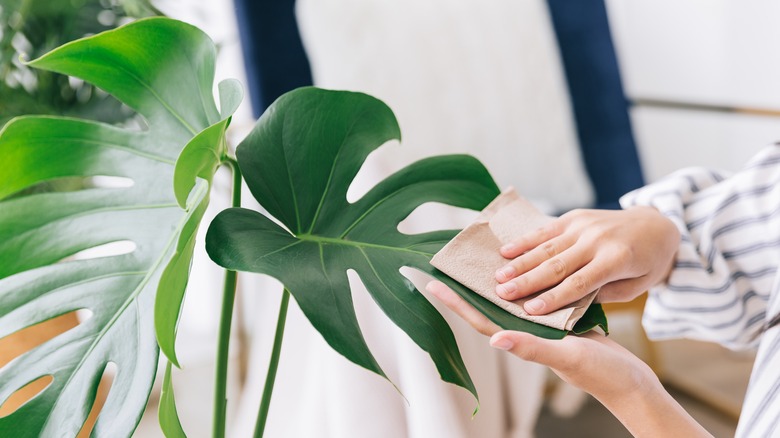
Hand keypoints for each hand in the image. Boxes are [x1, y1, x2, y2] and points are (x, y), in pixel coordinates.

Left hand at [426, 280, 711, 437]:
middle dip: (468, 289)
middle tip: (448, 265)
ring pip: (510, 303)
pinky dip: (525, 284)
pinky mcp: (560, 323)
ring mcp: (542, 329)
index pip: (481, 320)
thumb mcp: (567, 357)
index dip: (457, 303)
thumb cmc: (600, 374)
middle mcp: (527, 334)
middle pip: (489, 308)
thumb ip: (532, 348)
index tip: (433, 284)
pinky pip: (535, 299)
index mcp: (522, 342)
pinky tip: (524, 269)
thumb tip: (496, 339)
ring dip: (493, 284)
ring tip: (478, 261)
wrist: (631, 382)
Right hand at [494, 206, 679, 314]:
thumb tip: (569, 304)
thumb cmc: (647, 263)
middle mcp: (597, 240)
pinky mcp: (575, 217)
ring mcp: (584, 226)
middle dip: (527, 281)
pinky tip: (505, 251)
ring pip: (547, 247)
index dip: (553, 298)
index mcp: (616, 260)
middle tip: (502, 294)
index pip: (579, 283)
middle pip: (557, 265)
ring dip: (520, 263)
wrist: (657, 224)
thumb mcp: (636, 286)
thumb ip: (603, 293)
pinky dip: (525, 241)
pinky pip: (547, 230)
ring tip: (498, 276)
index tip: (529, 311)